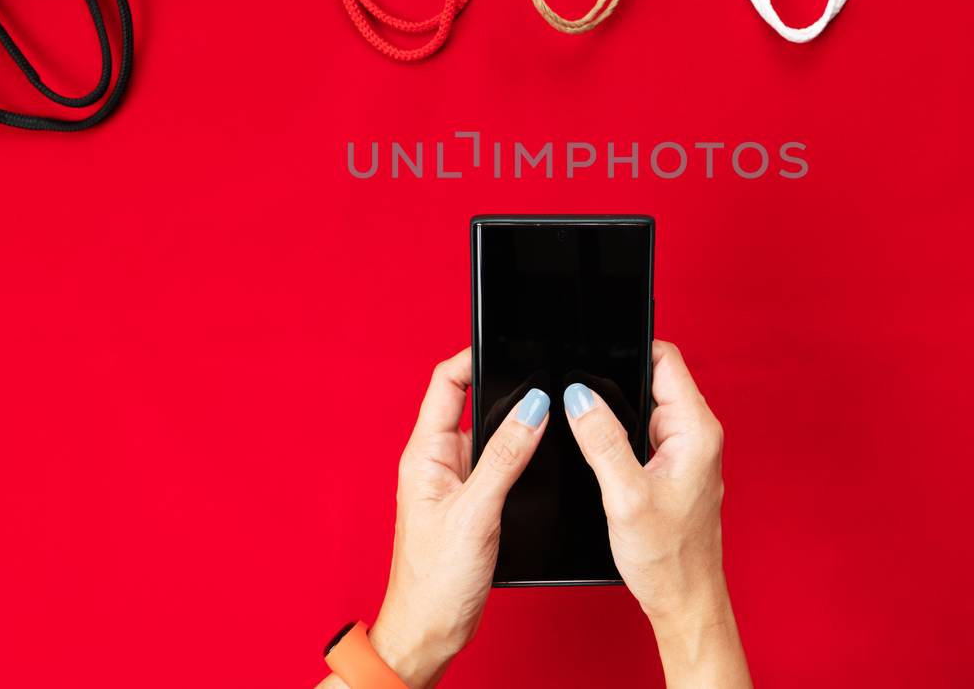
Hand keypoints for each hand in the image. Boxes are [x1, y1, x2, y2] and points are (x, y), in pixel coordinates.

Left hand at [337, 348, 549, 688]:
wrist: (429, 632)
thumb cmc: (435, 582)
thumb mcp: (477, 511)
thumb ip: (506, 456)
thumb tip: (533, 408)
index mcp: (424, 454)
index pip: (445, 384)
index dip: (472, 356)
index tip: (507, 342)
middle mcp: (436, 462)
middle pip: (471, 404)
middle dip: (505, 389)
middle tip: (543, 381)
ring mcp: (454, 483)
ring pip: (489, 437)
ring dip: (516, 428)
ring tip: (549, 421)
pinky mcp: (472, 504)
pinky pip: (498, 466)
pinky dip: (521, 459)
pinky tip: (540, 464)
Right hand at [564, 340, 749, 688]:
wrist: (684, 600)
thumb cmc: (667, 558)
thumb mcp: (625, 496)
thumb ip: (602, 440)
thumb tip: (579, 397)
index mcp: (695, 430)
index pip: (665, 359)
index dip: (628, 347)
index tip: (593, 349)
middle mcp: (695, 434)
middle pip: (652, 379)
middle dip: (615, 378)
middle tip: (579, 392)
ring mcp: (685, 451)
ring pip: (644, 407)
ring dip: (616, 410)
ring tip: (586, 425)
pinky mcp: (673, 468)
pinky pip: (643, 432)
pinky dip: (620, 434)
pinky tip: (600, 451)